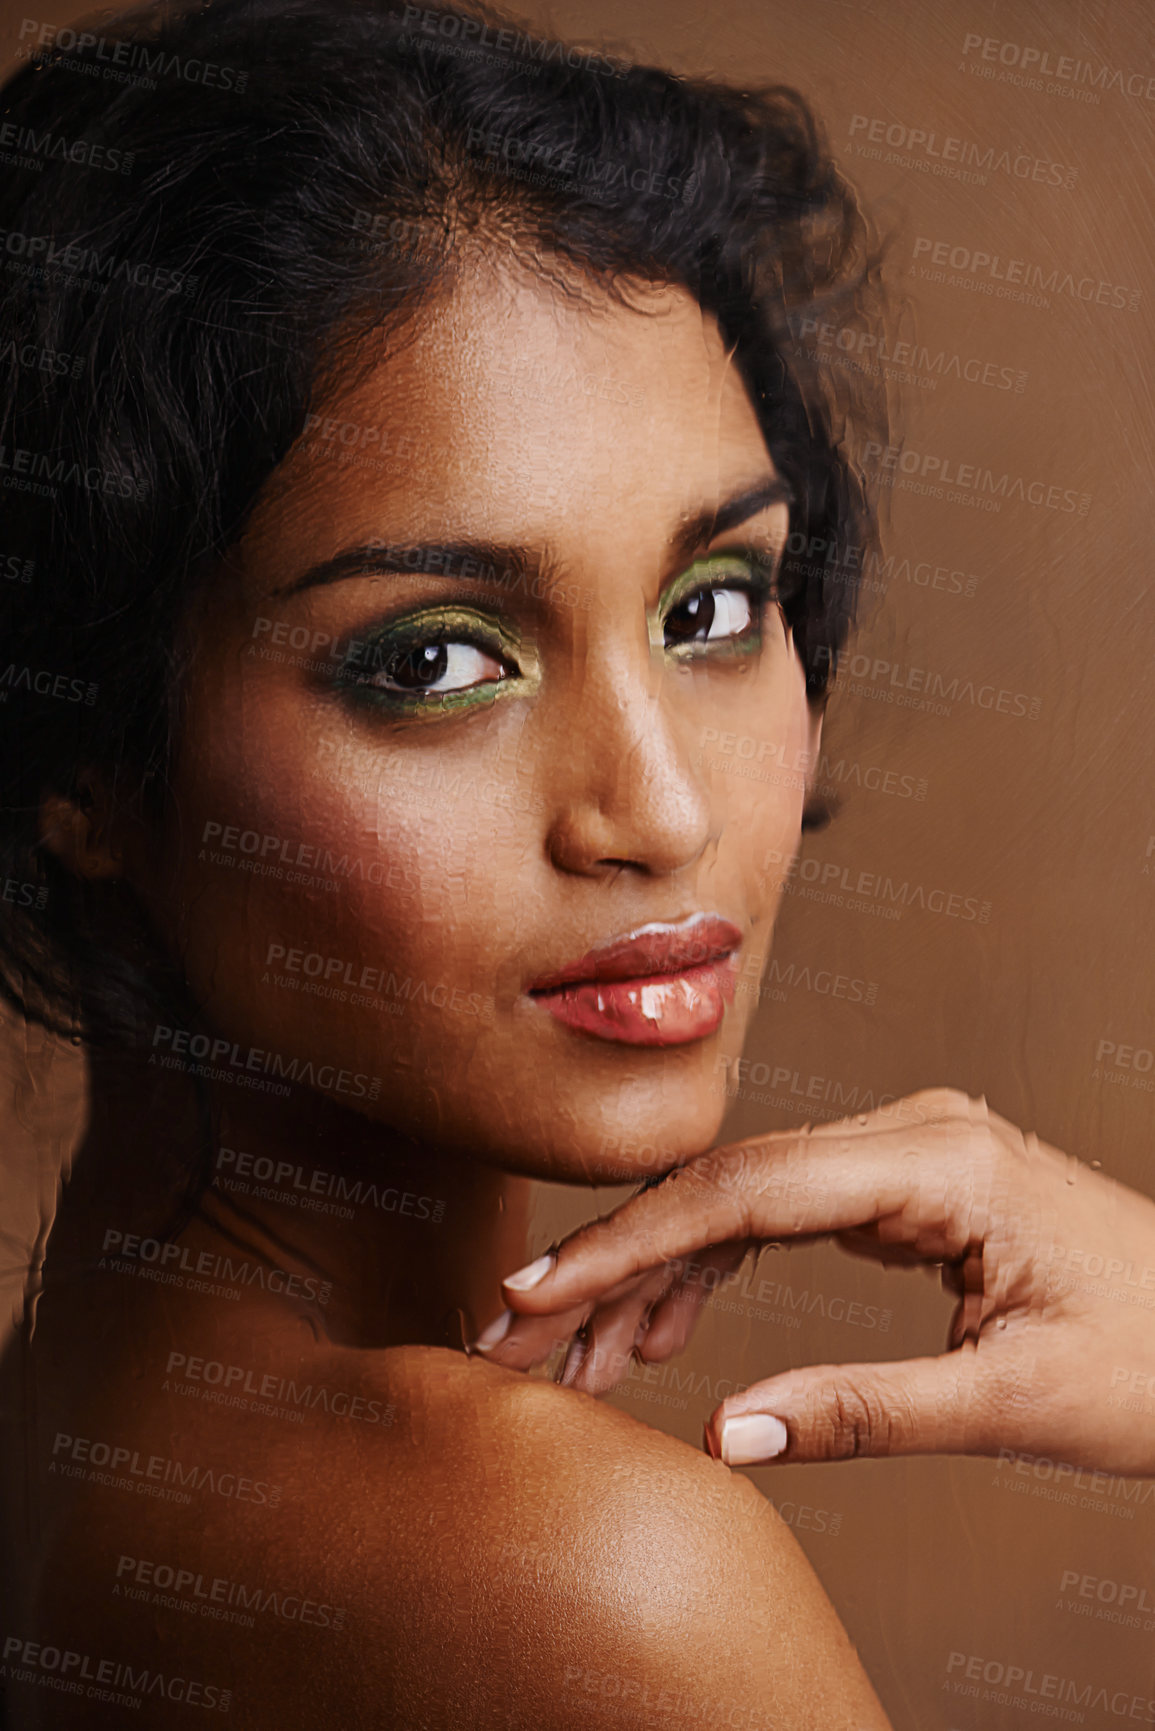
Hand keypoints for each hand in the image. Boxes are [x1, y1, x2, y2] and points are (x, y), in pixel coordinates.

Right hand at [474, 1089, 1154, 1475]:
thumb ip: (860, 1413)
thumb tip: (722, 1435)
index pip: (743, 1190)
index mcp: (938, 1160)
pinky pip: (784, 1213)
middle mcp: (913, 1132)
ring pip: (742, 1198)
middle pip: (724, 1185)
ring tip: (580, 1355)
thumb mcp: (1011, 1403)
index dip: (625, 1244)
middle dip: (616, 1264)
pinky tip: (665, 1325)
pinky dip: (716, 1266)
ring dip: (656, 1273)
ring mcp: (907, 1152)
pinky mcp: (906, 1185)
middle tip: (520, 1340)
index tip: (535, 1296)